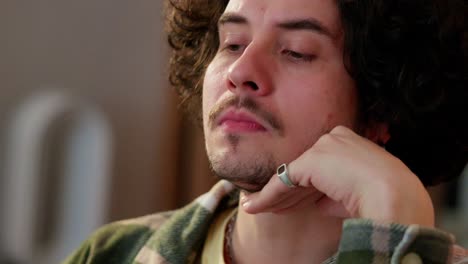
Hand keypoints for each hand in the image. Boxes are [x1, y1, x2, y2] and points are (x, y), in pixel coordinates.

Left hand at [241, 126, 434, 226]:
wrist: (394, 195)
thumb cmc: (384, 198)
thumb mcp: (357, 193)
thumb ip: (335, 193)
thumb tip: (318, 203)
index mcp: (350, 142)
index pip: (320, 166)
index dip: (304, 188)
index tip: (291, 204)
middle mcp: (334, 139)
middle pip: (303, 171)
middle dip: (285, 193)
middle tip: (267, 207)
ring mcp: (322, 147)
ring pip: (291, 176)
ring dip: (271, 196)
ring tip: (251, 207)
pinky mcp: (310, 161)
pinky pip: (283, 181)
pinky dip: (267, 196)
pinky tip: (253, 206)